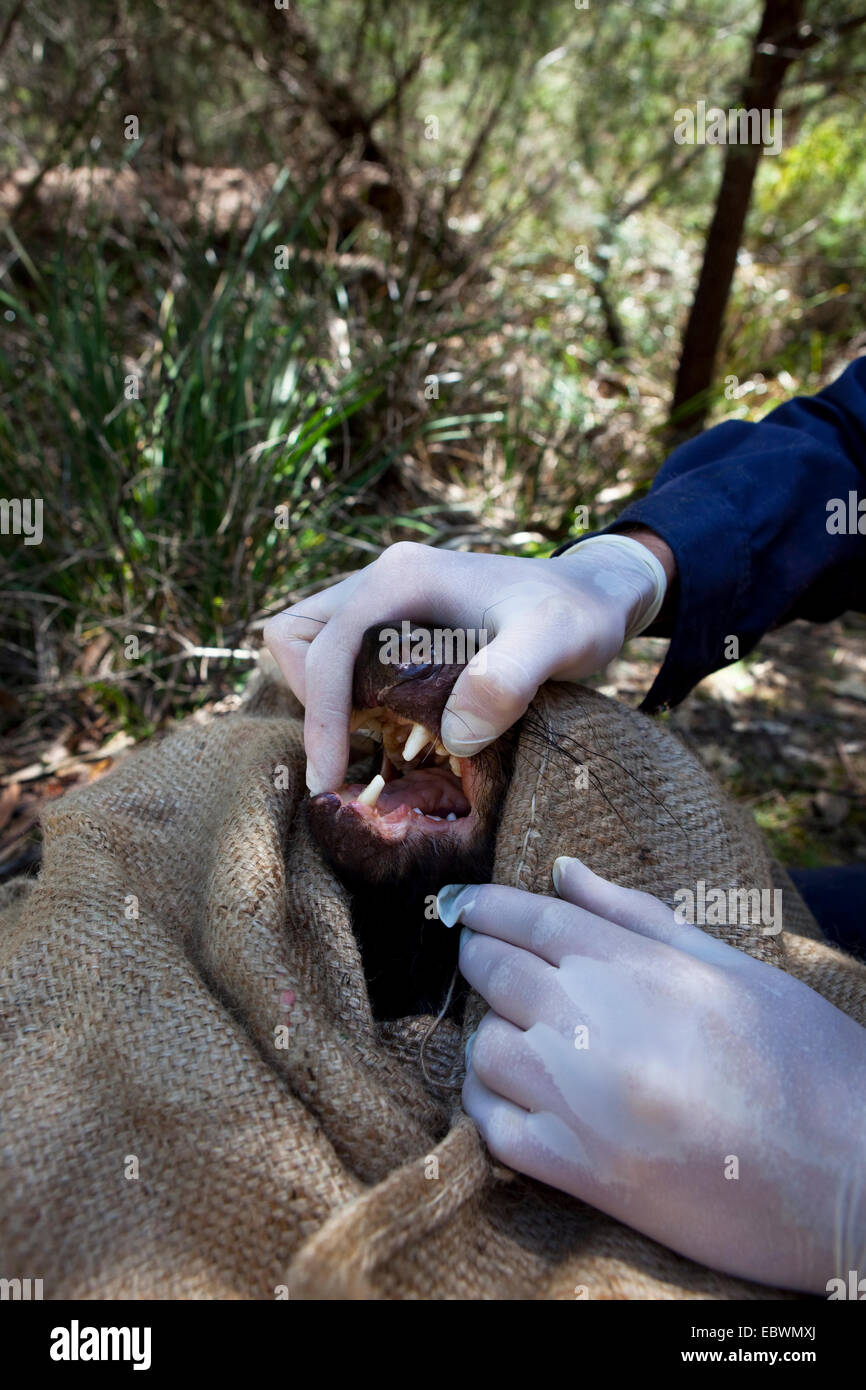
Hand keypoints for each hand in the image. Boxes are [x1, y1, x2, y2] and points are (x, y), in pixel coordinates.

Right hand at [263, 535, 668, 792]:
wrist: (595, 595)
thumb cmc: (577, 615)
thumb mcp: (556, 642)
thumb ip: (508, 680)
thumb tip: (454, 734)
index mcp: (401, 578)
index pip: (324, 649)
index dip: (320, 718)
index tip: (330, 780)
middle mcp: (382, 580)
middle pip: (296, 638)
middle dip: (311, 700)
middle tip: (353, 755)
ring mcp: (385, 600)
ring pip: (313, 647)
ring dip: (326, 700)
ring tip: (372, 747)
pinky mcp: (395, 622)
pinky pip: (343, 659)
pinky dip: (350, 698)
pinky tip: (394, 733)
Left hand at [437, 857, 865, 1293]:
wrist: (854, 1180)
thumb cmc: (808, 1065)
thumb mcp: (735, 970)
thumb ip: (638, 918)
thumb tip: (564, 870)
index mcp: (642, 968)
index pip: (532, 917)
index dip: (486, 905)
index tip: (464, 906)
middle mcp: (600, 1024)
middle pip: (495, 972)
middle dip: (484, 960)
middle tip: (494, 965)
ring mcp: (582, 1101)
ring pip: (484, 1050)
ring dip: (494, 1039)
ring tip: (525, 1041)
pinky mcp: (582, 1173)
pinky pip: (492, 1129)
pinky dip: (491, 1109)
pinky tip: (519, 1101)